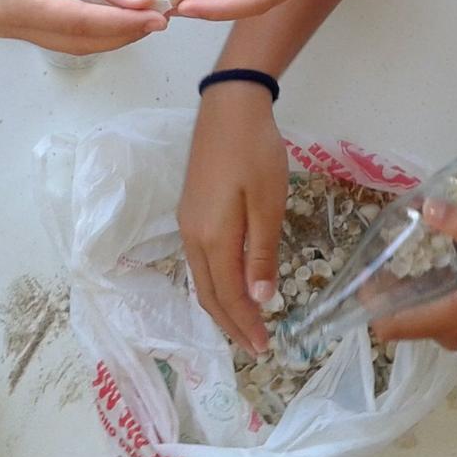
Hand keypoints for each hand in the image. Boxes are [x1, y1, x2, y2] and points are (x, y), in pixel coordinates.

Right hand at [0, 0, 167, 53]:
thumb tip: (143, 3)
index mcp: (12, 3)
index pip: (81, 24)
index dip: (124, 23)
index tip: (158, 17)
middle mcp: (8, 22)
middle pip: (79, 40)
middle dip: (123, 30)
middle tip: (159, 16)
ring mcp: (14, 26)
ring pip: (76, 41)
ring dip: (113, 31)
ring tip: (146, 14)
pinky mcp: (24, 22)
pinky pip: (68, 31)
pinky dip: (98, 24)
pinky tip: (123, 14)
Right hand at [178, 82, 288, 353]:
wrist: (229, 107)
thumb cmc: (255, 153)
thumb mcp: (267, 204)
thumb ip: (261, 254)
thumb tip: (260, 299)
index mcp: (212, 238)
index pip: (227, 295)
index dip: (245, 324)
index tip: (264, 348)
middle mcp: (193, 236)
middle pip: (208, 294)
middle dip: (231, 324)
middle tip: (255, 346)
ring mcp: (188, 223)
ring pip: (202, 279)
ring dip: (222, 306)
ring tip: (245, 324)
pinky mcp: (191, 212)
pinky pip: (201, 261)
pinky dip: (217, 283)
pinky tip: (234, 285)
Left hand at [372, 199, 456, 349]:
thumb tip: (426, 206)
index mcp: (450, 320)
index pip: (390, 327)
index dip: (369, 304)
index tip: (362, 272)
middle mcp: (450, 333)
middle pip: (398, 321)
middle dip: (384, 292)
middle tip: (379, 252)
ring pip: (416, 316)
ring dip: (403, 290)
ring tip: (396, 253)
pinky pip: (433, 311)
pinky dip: (423, 291)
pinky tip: (426, 261)